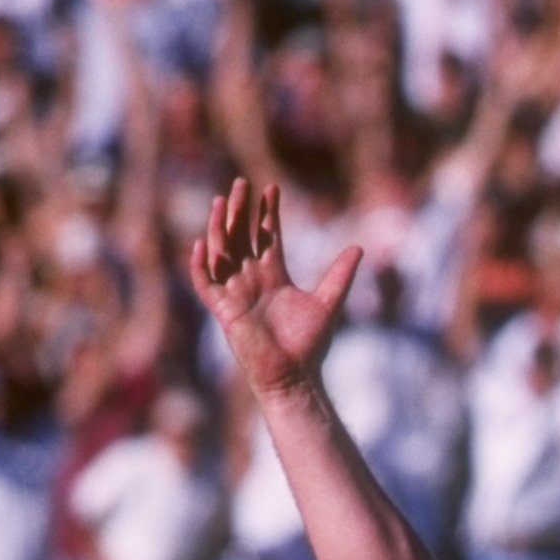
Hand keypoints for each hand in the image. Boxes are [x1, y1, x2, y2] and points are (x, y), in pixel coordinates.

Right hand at [188, 177, 360, 399]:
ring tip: (223, 202)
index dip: (268, 213)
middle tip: (242, 184)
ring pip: (221, 252)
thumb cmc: (310, 344)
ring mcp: (236, 293)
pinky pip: (206, 284)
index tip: (271, 189)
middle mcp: (251, 280)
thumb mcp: (329, 302)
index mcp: (274, 275)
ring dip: (220, 227)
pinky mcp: (224, 310)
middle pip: (241, 237)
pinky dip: (201, 266)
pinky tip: (202, 245)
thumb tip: (359, 247)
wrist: (296, 375)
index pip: (267, 236)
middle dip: (240, 211)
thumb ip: (341, 274)